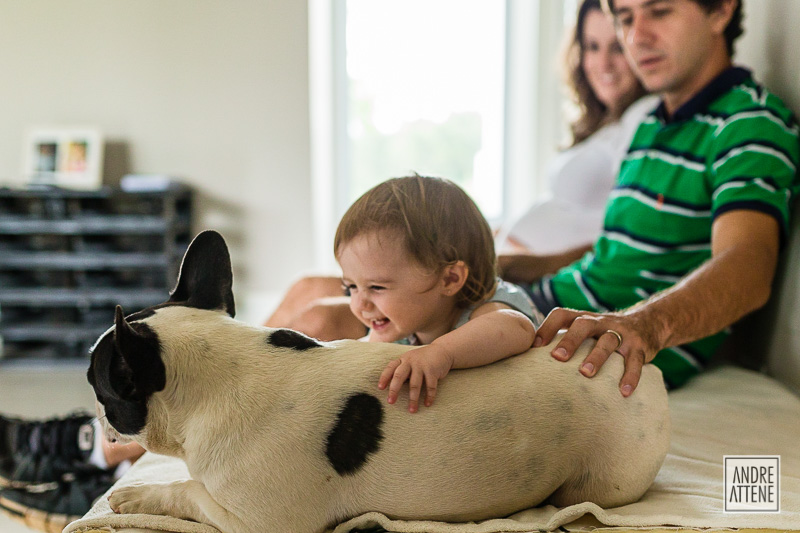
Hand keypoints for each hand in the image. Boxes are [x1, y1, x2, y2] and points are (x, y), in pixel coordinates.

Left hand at [377, 345, 453, 412]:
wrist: (442, 350)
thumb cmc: (422, 359)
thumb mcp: (410, 360)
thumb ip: (402, 370)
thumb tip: (391, 388)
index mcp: (403, 360)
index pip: (390, 368)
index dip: (384, 377)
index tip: (380, 388)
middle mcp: (410, 361)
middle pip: (399, 376)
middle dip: (394, 390)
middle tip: (391, 402)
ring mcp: (422, 365)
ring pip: (415, 384)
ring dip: (413, 399)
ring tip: (412, 410)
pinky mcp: (433, 370)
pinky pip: (430, 386)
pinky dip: (429, 396)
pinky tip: (427, 404)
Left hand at [534, 307, 663, 396]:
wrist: (647, 324)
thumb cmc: (603, 334)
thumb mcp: (585, 330)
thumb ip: (563, 339)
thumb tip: (529, 360)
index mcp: (584, 318)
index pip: (562, 314)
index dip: (547, 327)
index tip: (535, 346)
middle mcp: (601, 322)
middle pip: (583, 324)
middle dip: (570, 340)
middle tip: (557, 357)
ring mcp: (621, 333)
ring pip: (608, 341)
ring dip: (597, 357)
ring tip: (586, 374)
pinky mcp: (639, 347)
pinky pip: (635, 361)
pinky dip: (630, 376)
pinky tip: (623, 392)